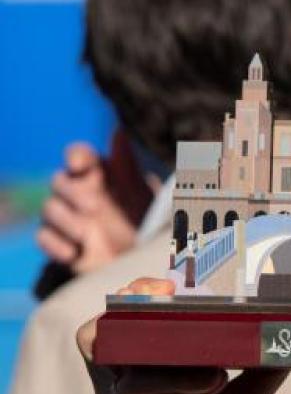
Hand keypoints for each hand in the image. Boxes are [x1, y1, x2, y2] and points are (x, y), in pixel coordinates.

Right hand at [37, 143, 137, 273]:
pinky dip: (55, 245)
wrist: (141, 260)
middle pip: (58, 180)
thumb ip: (127, 165)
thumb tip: (118, 132)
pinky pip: (43, 238)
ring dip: (66, 221)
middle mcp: (79, 192)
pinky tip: (74, 253)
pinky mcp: (60, 243)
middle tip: (94, 207)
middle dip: (72, 192)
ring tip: (86, 235)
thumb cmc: (144, 220)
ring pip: (48, 208)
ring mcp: (67, 218)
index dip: (76, 155)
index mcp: (100, 175)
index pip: (79, 154)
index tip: (82, 164)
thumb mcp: (140, 194)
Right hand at [78, 278, 286, 393]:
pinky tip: (208, 390)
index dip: (136, 299)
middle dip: (131, 312)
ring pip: (128, 370)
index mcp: (140, 374)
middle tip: (170, 302)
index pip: (117, 325)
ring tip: (217, 371)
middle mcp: (118, 391)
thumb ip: (260, 363)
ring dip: (175, 363)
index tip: (174, 286)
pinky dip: (177, 392)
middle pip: (97, 336)